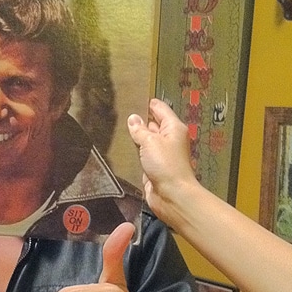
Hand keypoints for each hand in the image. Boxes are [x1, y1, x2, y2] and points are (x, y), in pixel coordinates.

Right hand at [127, 99, 196, 220]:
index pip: (160, 109)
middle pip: (153, 125)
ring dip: (135, 138)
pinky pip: (142, 156)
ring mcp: (161, 155)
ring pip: (146, 141)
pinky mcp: (153, 168)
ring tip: (117, 129)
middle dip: (140, 120)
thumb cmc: (166, 165)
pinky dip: (134, 153)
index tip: (135, 96)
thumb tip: (133, 119)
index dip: (149, 103)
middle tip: (121, 112)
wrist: (171, 195)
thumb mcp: (150, 141)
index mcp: (173, 128)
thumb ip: (139, 130)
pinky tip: (122, 149)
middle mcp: (169, 140)